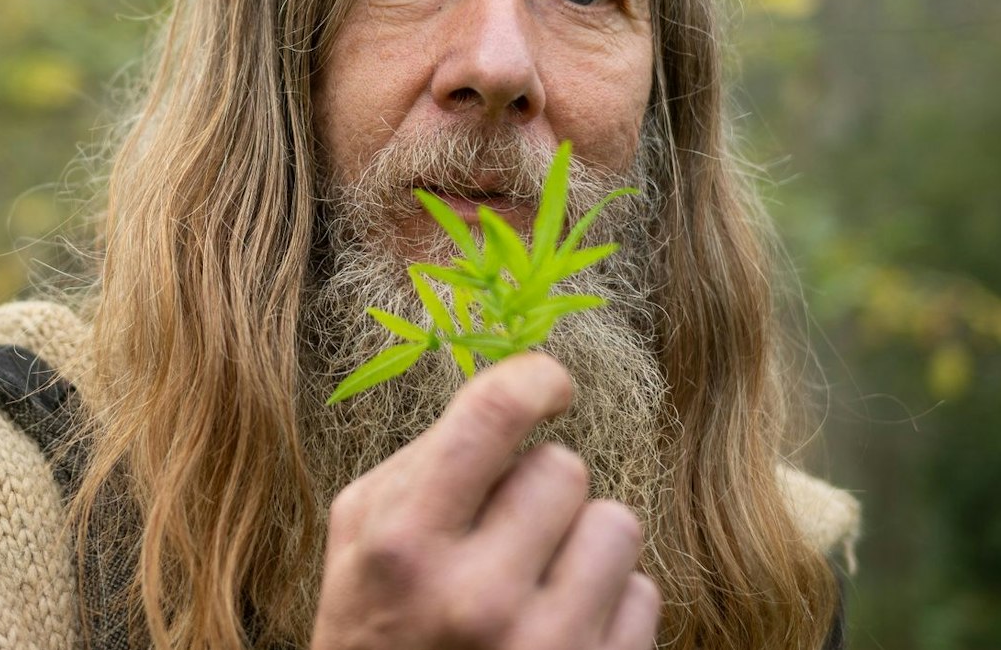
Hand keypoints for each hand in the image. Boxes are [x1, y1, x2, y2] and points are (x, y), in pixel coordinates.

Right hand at [311, 353, 659, 649]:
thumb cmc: (373, 633)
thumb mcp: (356, 543)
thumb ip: (421, 465)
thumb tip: (512, 395)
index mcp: (404, 545)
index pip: (493, 414)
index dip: (534, 378)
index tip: (548, 385)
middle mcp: (475, 596)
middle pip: (565, 468)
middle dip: (539, 488)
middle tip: (506, 531)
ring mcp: (544, 649)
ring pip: (618, 524)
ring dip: (583, 542)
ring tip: (539, 579)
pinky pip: (645, 595)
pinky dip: (609, 605)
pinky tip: (561, 628)